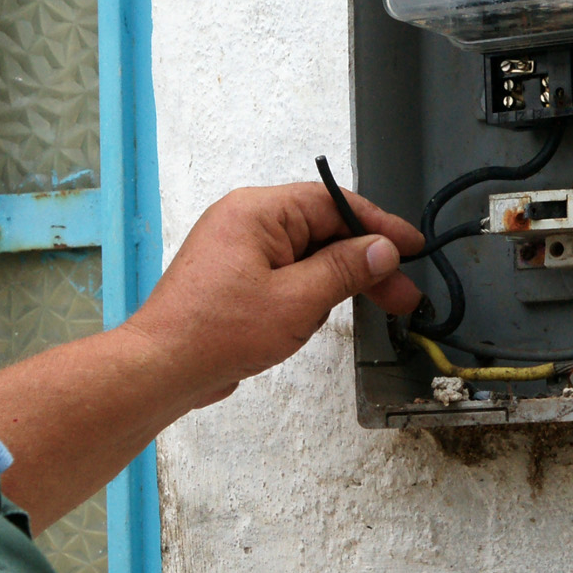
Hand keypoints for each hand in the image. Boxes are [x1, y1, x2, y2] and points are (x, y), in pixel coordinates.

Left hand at [126, 182, 423, 412]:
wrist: (161, 368)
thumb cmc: (215, 333)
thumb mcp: (297, 300)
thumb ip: (345, 270)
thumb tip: (381, 249)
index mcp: (257, 212)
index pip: (333, 203)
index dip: (378, 226)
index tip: (411, 246)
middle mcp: (246, 222)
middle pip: (322, 229)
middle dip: (362, 263)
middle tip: (399, 293)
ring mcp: (238, 251)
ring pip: (306, 255)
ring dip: (335, 282)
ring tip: (359, 310)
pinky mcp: (235, 279)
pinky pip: (286, 274)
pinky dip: (309, 293)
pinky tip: (318, 317)